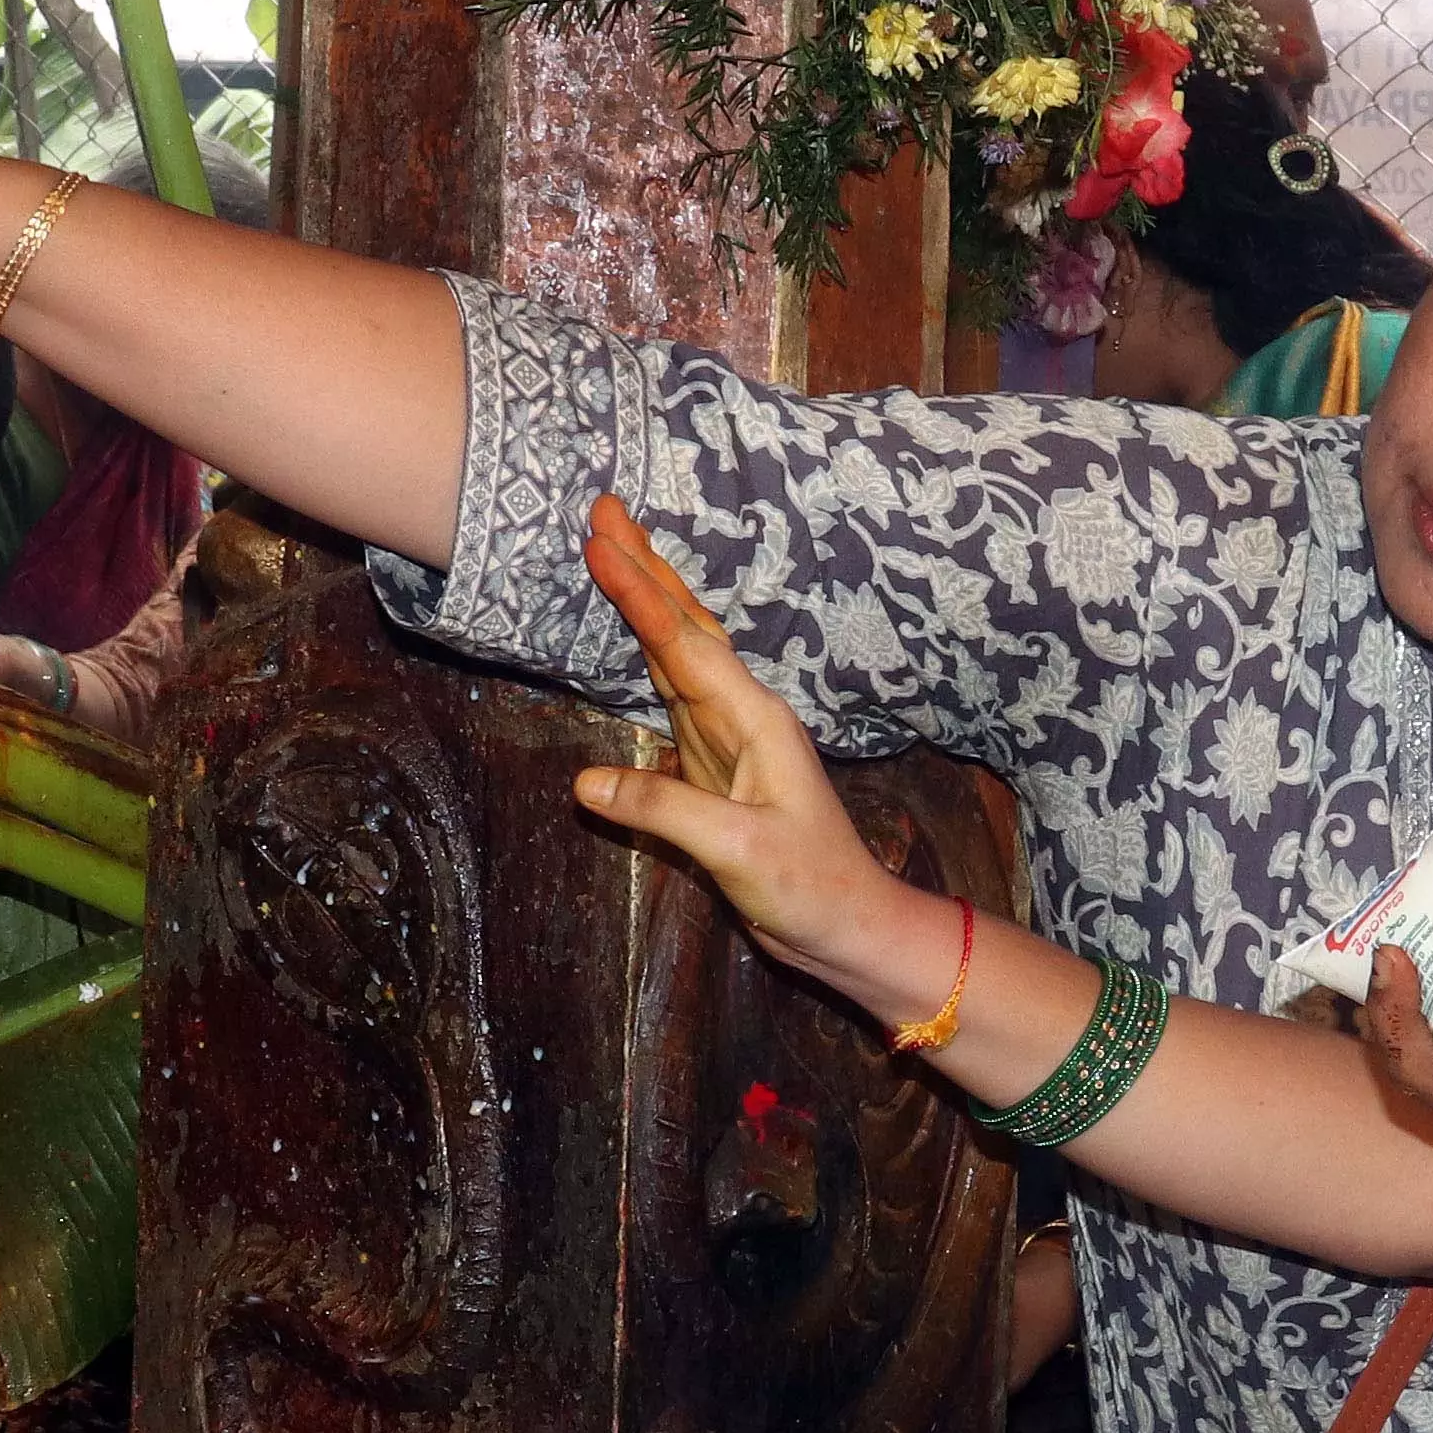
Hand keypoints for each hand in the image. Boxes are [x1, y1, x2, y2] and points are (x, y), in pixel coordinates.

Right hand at [565, 502, 963, 1012]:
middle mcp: (742, 716)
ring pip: (677, 651)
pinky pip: (674, 691)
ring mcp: (729, 738)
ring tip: (611, 549)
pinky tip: (639, 633)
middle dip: (644, 566)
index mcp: (754, 721)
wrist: (848, 924)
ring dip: (645, 599)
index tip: (599, 542)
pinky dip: (650, 650)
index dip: (640, 594)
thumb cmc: (809, 887)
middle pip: (683, 626)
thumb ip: (664, 810)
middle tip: (603, 508)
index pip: (683, 644)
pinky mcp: (716, 766)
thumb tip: (584, 783)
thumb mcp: (737, 851)